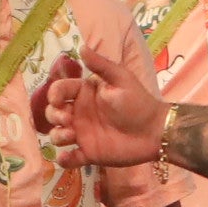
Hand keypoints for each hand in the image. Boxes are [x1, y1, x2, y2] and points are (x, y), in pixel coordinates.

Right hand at [31, 47, 167, 168]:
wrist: (154, 131)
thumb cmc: (138, 102)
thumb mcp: (120, 79)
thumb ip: (101, 65)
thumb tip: (81, 47)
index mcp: (85, 94)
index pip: (60, 91)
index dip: (54, 94)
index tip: (58, 99)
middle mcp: (80, 114)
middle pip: (53, 113)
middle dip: (54, 116)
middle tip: (68, 120)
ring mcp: (83, 134)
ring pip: (57, 135)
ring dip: (57, 135)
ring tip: (70, 136)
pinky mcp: (89, 153)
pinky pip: (70, 158)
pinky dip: (64, 159)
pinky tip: (66, 156)